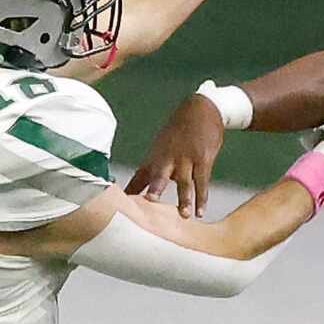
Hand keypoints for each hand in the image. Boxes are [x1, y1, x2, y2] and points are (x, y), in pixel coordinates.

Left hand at [129, 92, 224, 216]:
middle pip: (160, 175)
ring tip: (183, 214)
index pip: (139, 177)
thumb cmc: (177, 133)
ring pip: (185, 182)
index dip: (131, 191)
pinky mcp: (203, 160)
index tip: (121, 205)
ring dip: (184, 198)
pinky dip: (202, 198)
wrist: (201, 109)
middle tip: (151, 200)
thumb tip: (130, 193)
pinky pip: (202, 182)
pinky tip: (200, 212)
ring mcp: (186, 159)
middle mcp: (168, 159)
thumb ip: (147, 173)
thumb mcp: (159, 148)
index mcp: (154, 157)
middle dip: (155, 187)